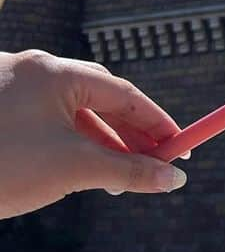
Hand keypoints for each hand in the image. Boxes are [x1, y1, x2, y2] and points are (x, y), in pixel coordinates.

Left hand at [0, 49, 186, 217]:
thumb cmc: (1, 167)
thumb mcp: (74, 169)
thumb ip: (129, 170)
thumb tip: (173, 179)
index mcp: (54, 72)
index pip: (125, 93)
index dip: (158, 124)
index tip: (181, 152)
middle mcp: (31, 70)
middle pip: (101, 97)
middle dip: (132, 135)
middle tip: (154, 167)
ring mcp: (10, 88)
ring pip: (72, 111)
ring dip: (101, 143)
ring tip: (117, 180)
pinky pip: (46, 121)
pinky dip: (71, 144)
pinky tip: (78, 172)